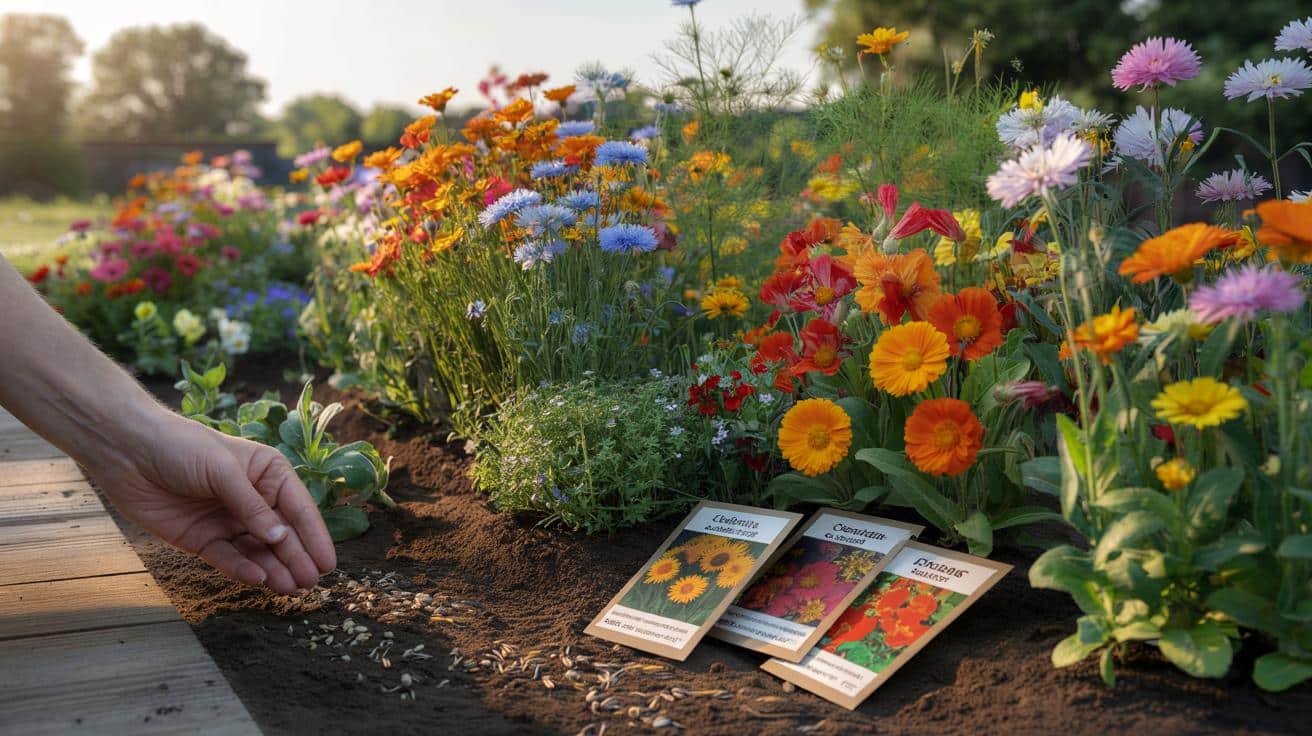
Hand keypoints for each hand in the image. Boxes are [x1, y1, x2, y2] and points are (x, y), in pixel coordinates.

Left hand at [87, 410, 335, 593]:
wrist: (126, 452)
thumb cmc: (180, 446)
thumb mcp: (223, 470)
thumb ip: (252, 506)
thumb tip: (280, 537)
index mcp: (267, 474)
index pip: (298, 508)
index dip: (314, 536)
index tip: (328, 562)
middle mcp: (252, 499)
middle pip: (281, 534)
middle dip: (297, 557)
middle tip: (310, 583)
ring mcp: (227, 520)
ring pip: (258, 551)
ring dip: (274, 569)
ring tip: (290, 588)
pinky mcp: (202, 539)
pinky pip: (228, 558)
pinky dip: (242, 569)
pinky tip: (258, 579)